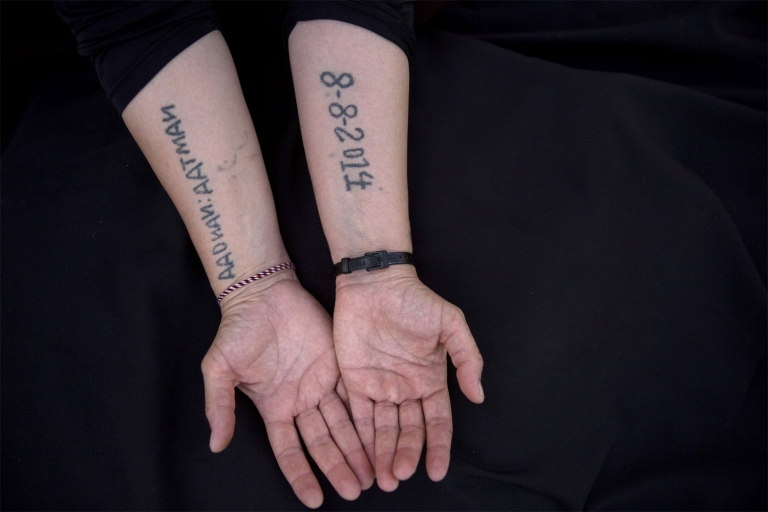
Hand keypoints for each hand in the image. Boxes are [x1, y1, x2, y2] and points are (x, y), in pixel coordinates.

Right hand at [201, 271, 373, 507]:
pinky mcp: (338, 364)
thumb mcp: (219, 370)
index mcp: (275, 408)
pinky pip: (355, 394)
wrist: (262, 294)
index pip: (290, 451)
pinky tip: (379, 435)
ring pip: (343, 423)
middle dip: (339, 467)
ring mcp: (321, 383)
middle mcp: (301, 401)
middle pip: (323, 443)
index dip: (302, 475)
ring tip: (373, 473)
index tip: (315, 500)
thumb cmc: (237, 331)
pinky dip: (366, 415)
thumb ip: (220, 406)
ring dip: (357, 448)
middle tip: (357, 490)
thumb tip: (216, 446)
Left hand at [333, 266, 483, 490]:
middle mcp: (406, 390)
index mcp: (430, 380)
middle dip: (405, 455)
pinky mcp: (354, 382)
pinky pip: (358, 415)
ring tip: (383, 479)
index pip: (437, 422)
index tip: (437, 472)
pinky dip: (360, 438)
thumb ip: (467, 359)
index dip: (438, 447)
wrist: (375, 282)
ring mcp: (379, 387)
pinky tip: (362, 458)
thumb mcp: (451, 324)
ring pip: (383, 430)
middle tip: (399, 476)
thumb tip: (478, 396)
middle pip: (408, 432)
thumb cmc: (416, 301)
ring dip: (383, 455)